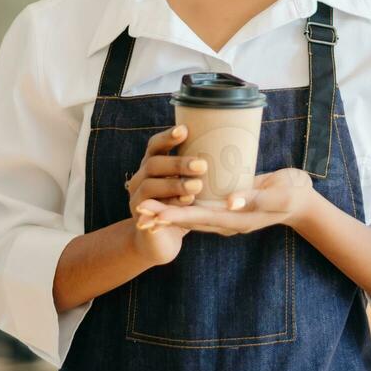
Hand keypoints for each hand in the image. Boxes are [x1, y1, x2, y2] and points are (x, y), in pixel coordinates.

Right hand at [127, 124, 207, 264]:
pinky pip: (152, 209)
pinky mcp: (141, 218)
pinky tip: (187, 202)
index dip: (168, 137)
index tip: (185, 130)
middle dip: (177, 163)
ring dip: (174, 184)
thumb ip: (200, 166)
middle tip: (202, 165)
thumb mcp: (188, 182)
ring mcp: (137, 198)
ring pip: (151, 185)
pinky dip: (171, 205)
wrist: (159, 239)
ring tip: (197, 186)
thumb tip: (233, 143)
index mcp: (153, 164)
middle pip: (153, 163)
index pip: (156, 145)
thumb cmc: (180, 204)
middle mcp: (141, 177)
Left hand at [135, 168, 321, 236]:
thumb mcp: (279, 195)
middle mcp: (228, 220)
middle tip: (140, 213)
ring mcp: (227, 214)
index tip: (154, 215)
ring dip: (169, 212)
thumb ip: (256, 198)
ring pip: (193, 215)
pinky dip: (183, 205)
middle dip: (164, 216)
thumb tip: (231, 202)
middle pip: (190, 219)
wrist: (302, 200)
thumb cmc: (293, 195)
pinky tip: (169, 198)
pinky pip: (201, 208)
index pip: (200, 218)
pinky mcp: (228, 206)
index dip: (176, 216)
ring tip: (145, 209)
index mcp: (237, 219)